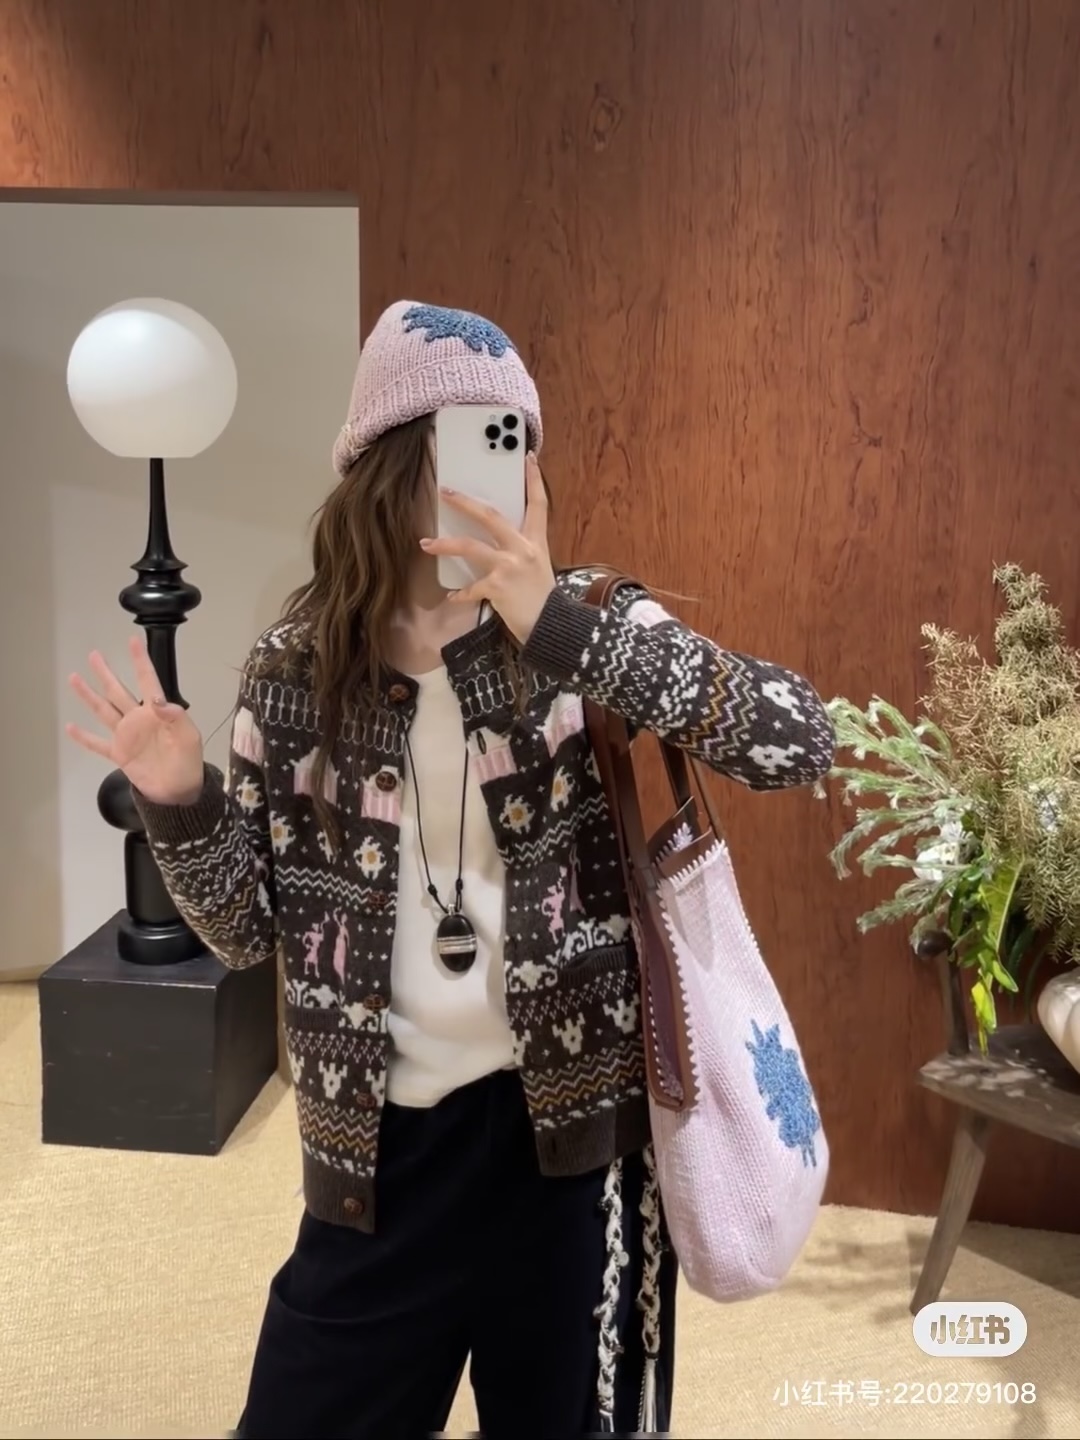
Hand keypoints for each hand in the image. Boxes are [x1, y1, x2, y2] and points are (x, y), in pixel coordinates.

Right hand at [66, 635, 205, 806]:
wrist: (178, 792)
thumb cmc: (188, 762)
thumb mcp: (189, 738)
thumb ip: (175, 717)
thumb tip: (156, 699)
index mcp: (157, 712)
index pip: (147, 681)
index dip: (140, 661)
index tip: (133, 641)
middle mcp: (138, 719)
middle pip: (117, 691)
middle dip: (105, 673)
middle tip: (94, 654)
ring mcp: (126, 736)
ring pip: (103, 711)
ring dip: (89, 696)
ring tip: (75, 678)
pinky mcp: (119, 754)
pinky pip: (98, 744)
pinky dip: (84, 737)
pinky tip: (70, 727)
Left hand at [420, 453, 556, 644]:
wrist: (550, 625)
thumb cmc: (541, 596)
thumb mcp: (537, 565)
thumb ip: (519, 549)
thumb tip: (496, 539)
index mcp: (535, 541)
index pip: (538, 504)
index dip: (533, 481)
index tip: (528, 459)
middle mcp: (522, 549)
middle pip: (490, 516)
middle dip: (464, 503)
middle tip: (445, 492)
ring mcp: (508, 566)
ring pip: (470, 547)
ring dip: (445, 545)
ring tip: (426, 544)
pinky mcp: (497, 587)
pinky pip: (471, 587)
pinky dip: (460, 594)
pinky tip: (452, 597)